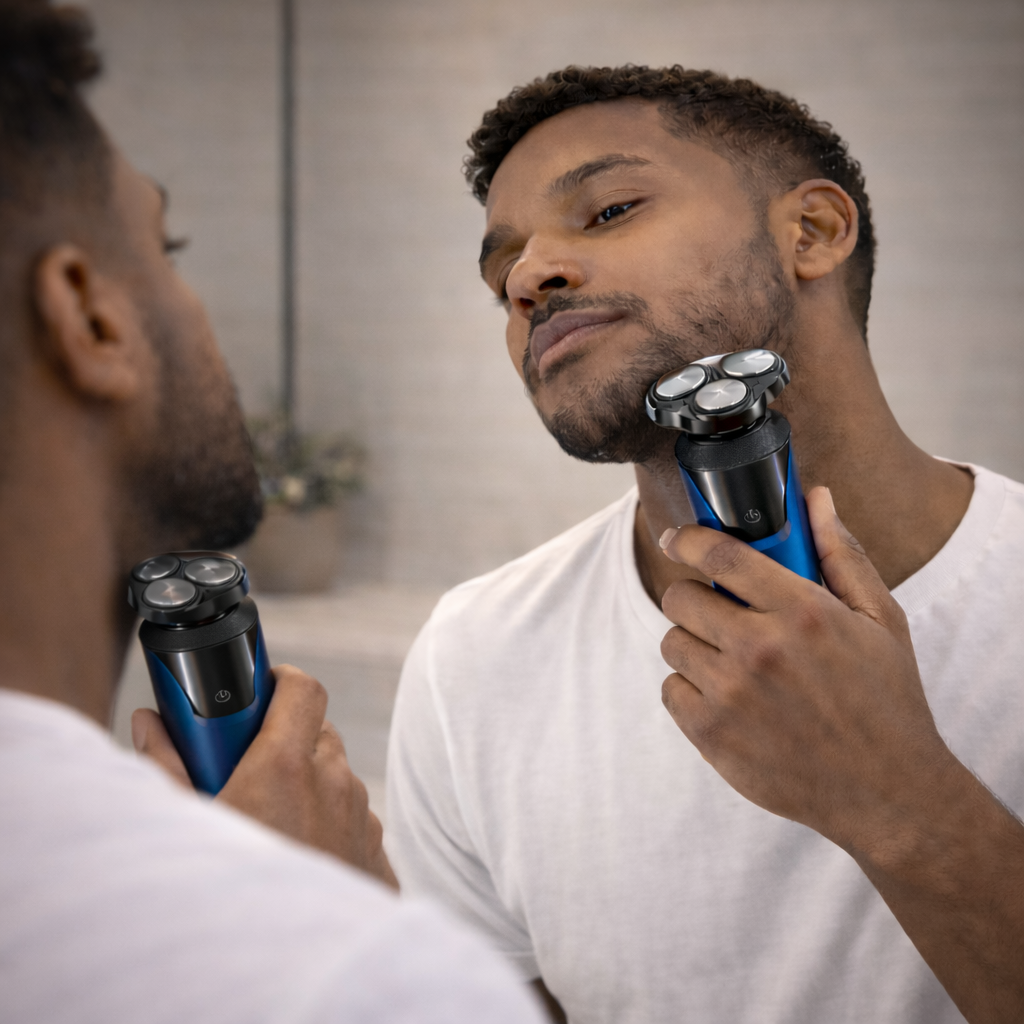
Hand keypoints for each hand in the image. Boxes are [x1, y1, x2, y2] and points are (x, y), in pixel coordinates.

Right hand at [132, 665, 397, 889]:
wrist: (294, 978)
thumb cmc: (232, 900)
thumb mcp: (188, 826)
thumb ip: (166, 766)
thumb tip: (149, 722)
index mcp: (287, 766)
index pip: (302, 688)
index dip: (282, 679)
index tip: (261, 686)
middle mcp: (334, 784)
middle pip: (319, 733)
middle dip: (288, 739)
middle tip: (250, 764)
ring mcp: (362, 820)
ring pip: (338, 778)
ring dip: (310, 785)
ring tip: (270, 822)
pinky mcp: (378, 856)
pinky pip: (356, 820)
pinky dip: (332, 825)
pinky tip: (300, 855)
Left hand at [657, 486, 958, 854]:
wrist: (888, 793)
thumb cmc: (886, 700)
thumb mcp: (880, 619)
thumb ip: (841, 554)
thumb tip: (815, 499)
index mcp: (802, 612)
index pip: (718, 554)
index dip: (687, 537)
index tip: (677, 537)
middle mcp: (759, 649)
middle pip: (681, 597)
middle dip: (696, 598)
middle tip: (721, 613)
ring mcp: (731, 695)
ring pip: (672, 643)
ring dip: (694, 645)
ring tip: (732, 661)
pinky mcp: (711, 735)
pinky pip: (670, 690)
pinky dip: (690, 690)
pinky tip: (728, 698)